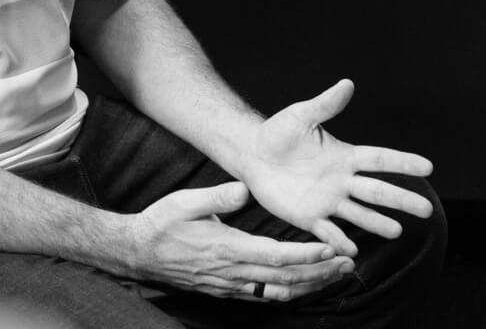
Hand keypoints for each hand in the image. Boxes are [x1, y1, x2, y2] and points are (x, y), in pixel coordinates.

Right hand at [122, 182, 351, 301]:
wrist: (138, 253)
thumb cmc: (160, 224)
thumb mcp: (183, 202)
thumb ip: (216, 196)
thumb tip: (244, 189)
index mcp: (226, 247)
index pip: (276, 255)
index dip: (306, 255)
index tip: (331, 249)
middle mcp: (233, 271)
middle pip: (286, 278)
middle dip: (320, 272)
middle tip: (347, 264)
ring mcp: (230, 285)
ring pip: (279, 291)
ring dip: (311, 285)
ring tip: (335, 276)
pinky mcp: (226, 291)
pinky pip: (264, 297)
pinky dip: (289, 293)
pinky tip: (303, 287)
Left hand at [241, 79, 435, 256]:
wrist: (251, 155)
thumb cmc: (277, 133)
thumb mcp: (300, 116)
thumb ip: (325, 105)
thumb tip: (347, 83)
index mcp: (344, 156)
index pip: (379, 160)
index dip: (402, 163)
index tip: (428, 167)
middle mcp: (342, 181)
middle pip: (377, 191)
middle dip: (401, 200)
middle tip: (428, 210)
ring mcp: (328, 201)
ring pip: (359, 214)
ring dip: (377, 223)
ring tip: (397, 231)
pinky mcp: (309, 217)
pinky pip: (328, 231)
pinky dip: (339, 241)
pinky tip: (351, 251)